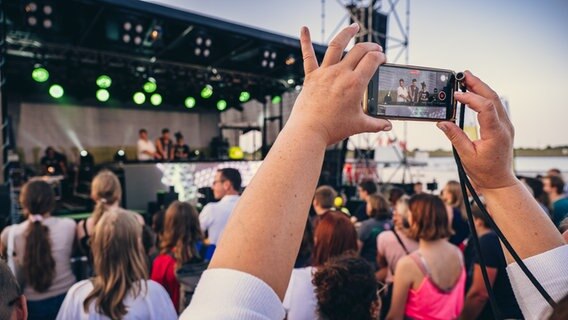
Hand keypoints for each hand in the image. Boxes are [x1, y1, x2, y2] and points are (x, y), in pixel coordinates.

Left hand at [288, 24, 391, 145]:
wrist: (309, 131)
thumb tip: (388, 125)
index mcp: (355, 83)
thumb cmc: (333, 128)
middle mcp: (340, 73)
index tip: (383, 59)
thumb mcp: (358, 125)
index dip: (380, 56)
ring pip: (337, 45)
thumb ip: (376, 123)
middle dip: (371, 47)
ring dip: (347, 34)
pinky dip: (305, 41)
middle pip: (359, 50)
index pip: (372, 60)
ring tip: (354, 27)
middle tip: (375, 49)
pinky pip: (308, 56)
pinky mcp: (311, 77)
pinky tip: (304, 28)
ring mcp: (325, 73)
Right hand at [437, 71, 516, 189]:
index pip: (485, 107)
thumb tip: (442, 122)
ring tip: (466, 79)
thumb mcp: (466, 155)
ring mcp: (505, 125)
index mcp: (496, 134)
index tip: (456, 95)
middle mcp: (504, 127)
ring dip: (481, 88)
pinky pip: (495, 106)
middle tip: (463, 74)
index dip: (470, 98)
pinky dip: (484, 97)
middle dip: (478, 84)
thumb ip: (455, 137)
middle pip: (493, 98)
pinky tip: (474, 93)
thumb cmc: (484, 171)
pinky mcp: (503, 126)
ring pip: (495, 100)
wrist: (499, 181)